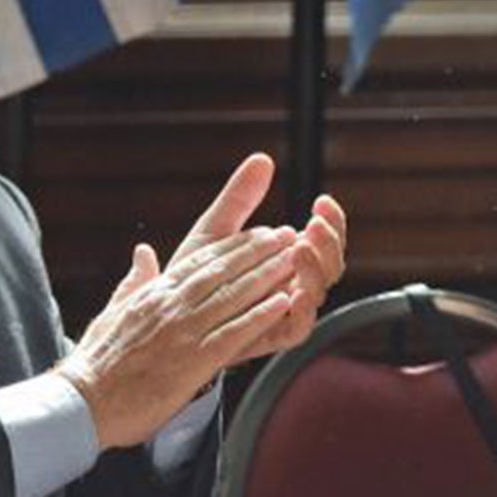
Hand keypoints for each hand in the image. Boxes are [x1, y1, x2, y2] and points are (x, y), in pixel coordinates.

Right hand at [59, 225, 302, 448]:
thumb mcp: (113, 311)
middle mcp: (171, 306)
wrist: (80, 402)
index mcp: (155, 293)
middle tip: (287, 234)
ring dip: (267, 275)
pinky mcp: (192, 362)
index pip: (201, 260)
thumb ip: (134, 282)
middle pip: (223, 271)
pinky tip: (283, 303)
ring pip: (233, 296)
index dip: (235, 244)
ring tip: (294, 259)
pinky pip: (233, 334)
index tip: (259, 232)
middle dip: (258, 250)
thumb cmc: (95, 362)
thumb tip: (143, 253)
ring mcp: (183, 332)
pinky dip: (260, 316)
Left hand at [162, 154, 348, 358]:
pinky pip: (298, 328)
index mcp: (287, 258)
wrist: (164, 320)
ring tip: (300, 247)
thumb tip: (261, 159)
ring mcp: (284, 311)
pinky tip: (293, 291)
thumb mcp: (215, 231)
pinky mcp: (272, 336)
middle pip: (331, 264)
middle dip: (330, 242)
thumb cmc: (192, 276)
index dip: (332, 220)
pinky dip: (302, 310)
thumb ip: (239, 198)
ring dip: (317, 269)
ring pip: (319, 293)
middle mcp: (292, 283)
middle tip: (314, 224)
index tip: (322, 201)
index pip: (324, 238)